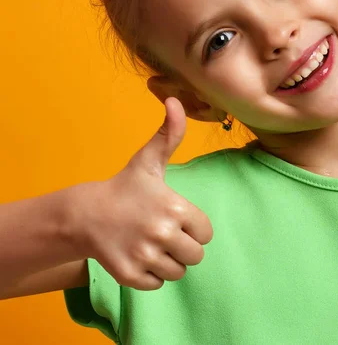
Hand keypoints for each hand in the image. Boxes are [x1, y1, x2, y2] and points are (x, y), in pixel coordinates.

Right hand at [71, 97, 212, 290]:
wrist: (85, 214)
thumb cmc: (124, 187)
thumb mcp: (149, 160)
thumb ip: (170, 134)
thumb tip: (175, 100)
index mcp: (175, 208)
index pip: (206, 233)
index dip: (193, 227)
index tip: (175, 218)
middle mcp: (163, 234)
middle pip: (195, 256)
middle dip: (183, 246)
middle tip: (163, 233)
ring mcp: (146, 256)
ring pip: (178, 272)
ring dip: (168, 261)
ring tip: (150, 244)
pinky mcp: (131, 275)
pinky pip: (157, 284)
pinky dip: (151, 275)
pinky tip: (139, 256)